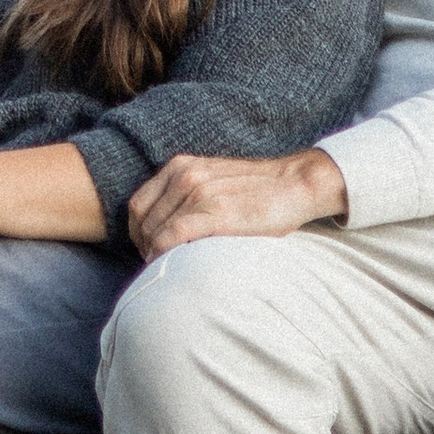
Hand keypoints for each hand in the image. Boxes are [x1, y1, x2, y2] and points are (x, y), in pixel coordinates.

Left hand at [126, 149, 346, 259]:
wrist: (295, 183)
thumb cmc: (258, 190)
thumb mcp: (213, 180)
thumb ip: (188, 195)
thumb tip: (166, 227)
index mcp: (181, 166)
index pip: (138, 204)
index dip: (138, 232)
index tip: (148, 249)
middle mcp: (184, 175)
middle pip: (141, 220)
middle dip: (144, 247)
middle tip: (157, 265)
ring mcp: (198, 192)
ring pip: (155, 230)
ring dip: (154, 254)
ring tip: (167, 268)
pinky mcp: (214, 212)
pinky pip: (173, 236)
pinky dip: (165, 254)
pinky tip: (173, 264)